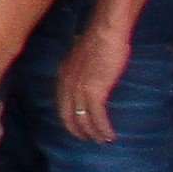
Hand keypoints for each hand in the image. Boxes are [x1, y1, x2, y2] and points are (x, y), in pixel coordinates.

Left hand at [54, 18, 129, 144]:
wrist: (106, 31)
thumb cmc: (99, 39)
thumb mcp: (83, 56)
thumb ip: (81, 68)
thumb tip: (88, 72)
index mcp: (63, 76)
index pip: (62, 105)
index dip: (70, 119)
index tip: (78, 128)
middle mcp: (67, 85)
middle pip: (69, 116)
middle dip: (79, 131)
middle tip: (90, 139)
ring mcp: (79, 90)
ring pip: (84, 120)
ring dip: (94, 133)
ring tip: (103, 140)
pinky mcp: (95, 92)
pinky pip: (98, 117)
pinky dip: (103, 128)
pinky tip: (110, 135)